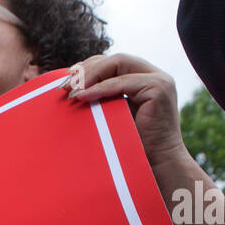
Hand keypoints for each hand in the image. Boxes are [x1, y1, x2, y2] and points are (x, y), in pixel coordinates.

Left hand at [64, 54, 189, 171]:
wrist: (155, 164)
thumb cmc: (132, 145)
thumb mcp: (114, 114)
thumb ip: (103, 98)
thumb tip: (72, 89)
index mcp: (145, 78)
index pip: (114, 63)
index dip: (89, 67)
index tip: (67, 81)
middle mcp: (155, 75)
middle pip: (115, 60)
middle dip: (87, 70)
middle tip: (64, 86)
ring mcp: (159, 80)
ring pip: (119, 63)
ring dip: (90, 76)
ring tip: (71, 90)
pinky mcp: (158, 88)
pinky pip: (122, 82)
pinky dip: (99, 88)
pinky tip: (82, 96)